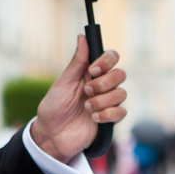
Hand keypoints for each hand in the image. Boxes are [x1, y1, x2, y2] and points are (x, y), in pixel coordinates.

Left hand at [30, 36, 126, 162]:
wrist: (52, 135)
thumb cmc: (54, 107)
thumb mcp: (63, 82)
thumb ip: (77, 62)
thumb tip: (82, 37)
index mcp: (91, 73)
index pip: (111, 58)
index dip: (106, 61)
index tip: (92, 70)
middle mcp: (102, 85)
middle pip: (121, 74)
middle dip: (104, 83)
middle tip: (86, 91)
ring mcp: (108, 102)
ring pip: (122, 93)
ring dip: (103, 101)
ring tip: (86, 108)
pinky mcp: (111, 119)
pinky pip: (121, 112)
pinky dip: (107, 114)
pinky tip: (94, 118)